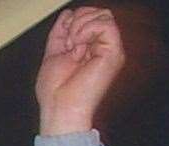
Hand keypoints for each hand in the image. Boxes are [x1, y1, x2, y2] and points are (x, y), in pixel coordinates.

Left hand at [35, 7, 123, 135]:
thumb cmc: (55, 92)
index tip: (63, 41)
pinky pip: (105, 24)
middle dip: (77, 21)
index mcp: (90, 48)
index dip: (72, 21)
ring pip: (103, 15)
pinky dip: (87, 30)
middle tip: (68, 44)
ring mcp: (110, 49)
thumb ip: (61, 33)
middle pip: (98, 12)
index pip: (88, 17)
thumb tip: (68, 14)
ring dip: (81, 26)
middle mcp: (103, 47)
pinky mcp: (114, 52)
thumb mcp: (54, 54)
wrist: (60, 109)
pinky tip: (78, 46)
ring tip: (73, 47)